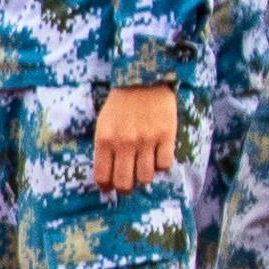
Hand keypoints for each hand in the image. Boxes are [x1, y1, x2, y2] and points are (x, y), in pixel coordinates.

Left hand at [92, 81, 178, 197]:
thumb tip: (106, 176)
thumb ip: (104, 149)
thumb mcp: (102, 124)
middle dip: (125, 189)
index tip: (110, 188)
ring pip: (146, 178)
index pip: (103, 177)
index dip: (106, 187)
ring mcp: (146, 140)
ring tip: (143, 169)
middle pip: (124, 183)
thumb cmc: (120, 104)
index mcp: (105, 140)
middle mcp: (124, 143)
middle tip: (128, 184)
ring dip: (144, 177)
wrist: (143, 80)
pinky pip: (165, 165)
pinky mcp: (166, 136)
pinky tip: (157, 156)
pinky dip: (161, 166)